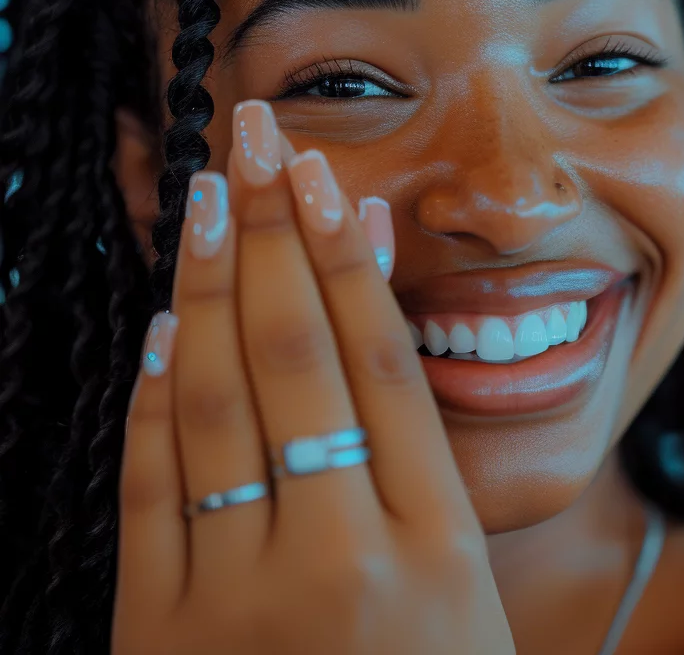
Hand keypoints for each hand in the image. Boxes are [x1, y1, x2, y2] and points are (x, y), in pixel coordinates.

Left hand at [113, 100, 513, 653]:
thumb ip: (430, 477)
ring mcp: (244, 599)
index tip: (326, 177)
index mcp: (440, 550)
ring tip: (210, 196)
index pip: (386, 366)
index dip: (349, 259)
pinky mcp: (163, 633)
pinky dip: (153, 396)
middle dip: (272, 230)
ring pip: (218, 401)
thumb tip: (380, 337)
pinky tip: (160, 325)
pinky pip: (152, 489)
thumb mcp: (471, 600)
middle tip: (257, 136)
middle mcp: (344, 561)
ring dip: (208, 284)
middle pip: (299, 357)